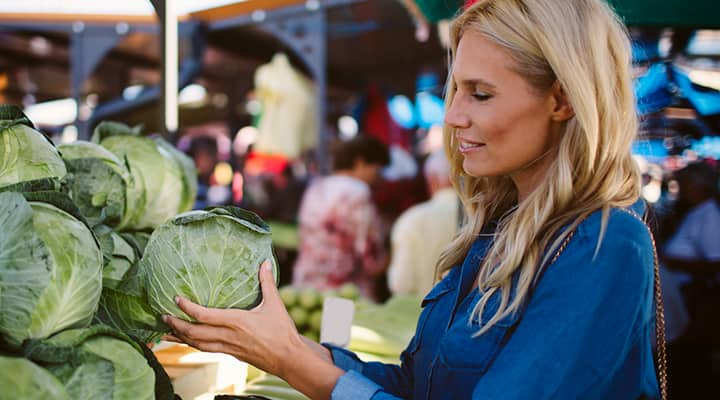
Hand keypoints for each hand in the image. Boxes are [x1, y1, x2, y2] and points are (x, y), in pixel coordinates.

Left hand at [162, 260, 304, 376]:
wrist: (288, 358)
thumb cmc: (282, 331)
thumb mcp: (275, 304)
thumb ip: (267, 282)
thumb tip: (265, 262)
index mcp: (237, 321)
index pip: (205, 316)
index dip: (188, 308)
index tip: (177, 299)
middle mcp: (228, 336)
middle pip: (194, 333)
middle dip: (176, 324)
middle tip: (163, 315)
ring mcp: (228, 347)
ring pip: (197, 344)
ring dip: (180, 337)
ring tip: (166, 331)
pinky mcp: (231, 354)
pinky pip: (206, 350)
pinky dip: (192, 345)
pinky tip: (186, 342)